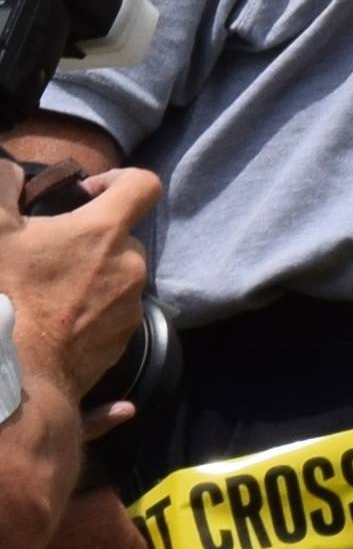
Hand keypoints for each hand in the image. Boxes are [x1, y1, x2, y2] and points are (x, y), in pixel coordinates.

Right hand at [1, 166, 159, 398]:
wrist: (10, 377)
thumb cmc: (2, 296)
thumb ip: (1, 185)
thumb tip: (12, 172)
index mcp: (105, 232)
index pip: (142, 185)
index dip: (117, 179)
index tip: (86, 193)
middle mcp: (129, 267)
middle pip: (123, 237)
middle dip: (91, 239)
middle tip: (47, 251)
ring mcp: (129, 309)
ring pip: (117, 279)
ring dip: (90, 278)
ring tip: (45, 291)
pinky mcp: (120, 344)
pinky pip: (110, 316)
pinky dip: (88, 313)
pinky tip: (52, 322)